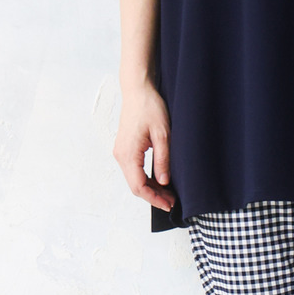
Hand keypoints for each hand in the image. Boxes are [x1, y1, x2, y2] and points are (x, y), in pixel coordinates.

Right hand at [113, 82, 176, 212]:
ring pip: (135, 180)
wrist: (137, 90)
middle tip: (172, 201)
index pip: (139, 186)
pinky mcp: (125, 149)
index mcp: (128, 153)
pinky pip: (134, 171)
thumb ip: (163, 160)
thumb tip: (164, 182)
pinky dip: (146, 179)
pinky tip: (160, 181)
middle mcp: (121, 155)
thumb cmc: (150, 107)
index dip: (154, 199)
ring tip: (169, 194)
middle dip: (154, 197)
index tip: (169, 204)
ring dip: (151, 189)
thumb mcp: (163, 134)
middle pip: (136, 186)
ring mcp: (121, 152)